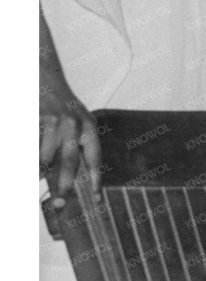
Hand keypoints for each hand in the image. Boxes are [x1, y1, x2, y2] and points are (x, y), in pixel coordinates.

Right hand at [40, 68, 98, 212]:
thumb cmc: (59, 104)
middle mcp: (77, 124)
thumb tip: (68, 175)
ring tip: (37, 179)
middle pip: (70, 162)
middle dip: (64, 186)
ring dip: (40, 171)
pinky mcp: (41, 118)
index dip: (96, 180)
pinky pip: (34, 147)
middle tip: (60, 205)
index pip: (95, 158)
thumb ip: (75, 144)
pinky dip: (33, 159)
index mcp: (90, 127)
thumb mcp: (76, 120)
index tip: (97, 199)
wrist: (44, 75)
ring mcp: (58, 121)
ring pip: (46, 157)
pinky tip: (33, 169)